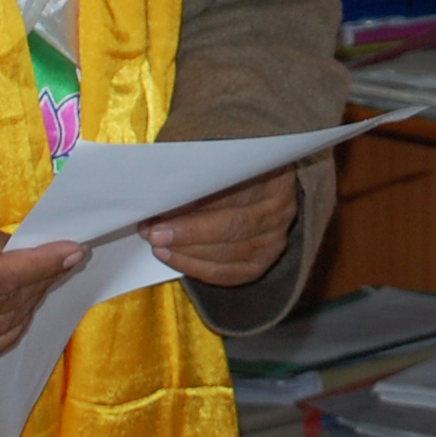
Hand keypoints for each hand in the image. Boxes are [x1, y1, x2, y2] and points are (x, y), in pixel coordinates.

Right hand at [0, 222, 84, 377]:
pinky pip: (4, 339)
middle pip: (13, 298)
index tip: (75, 250)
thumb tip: (40, 248)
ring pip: (14, 320)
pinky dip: (19, 319)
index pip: (3, 276)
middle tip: (69, 256)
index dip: (42, 264)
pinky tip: (22, 302)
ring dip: (34, 297)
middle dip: (45, 275)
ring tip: (43, 276)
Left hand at [142, 168, 296, 287]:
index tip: (165, 200)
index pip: (238, 187)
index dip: (201, 195)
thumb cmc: (232, 172)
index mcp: (276, 174)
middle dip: (189, 231)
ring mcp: (275, 239)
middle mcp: (281, 209)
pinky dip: (198, 268)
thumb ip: (206, 172)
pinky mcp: (262, 263)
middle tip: (154, 232)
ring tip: (159, 245)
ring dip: (188, 252)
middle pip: (234, 225)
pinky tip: (176, 259)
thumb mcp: (225, 163)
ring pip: (229, 253)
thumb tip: (166, 189)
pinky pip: (228, 273)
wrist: (253, 193)